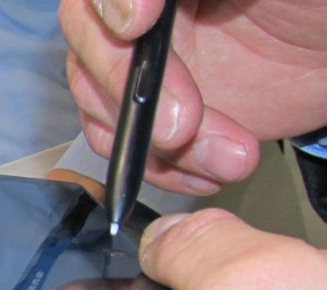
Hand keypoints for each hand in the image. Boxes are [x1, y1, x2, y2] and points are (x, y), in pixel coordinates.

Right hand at [61, 0, 326, 194]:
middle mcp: (138, 11)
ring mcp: (143, 63)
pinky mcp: (153, 114)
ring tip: (229, 156)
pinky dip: (165, 169)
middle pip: (88, 42)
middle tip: (182, 123)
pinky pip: (125, 147)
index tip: (138, 25)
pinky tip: (212, 170)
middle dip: (130, 89)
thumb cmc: (318, 5)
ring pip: (99, 104)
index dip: (111, 3)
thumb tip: (137, 2)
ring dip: (156, 145)